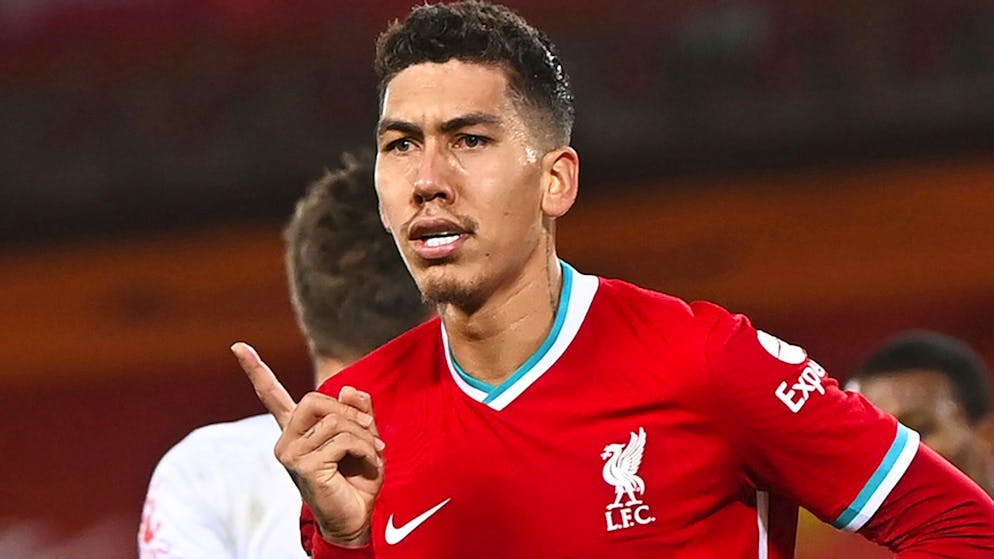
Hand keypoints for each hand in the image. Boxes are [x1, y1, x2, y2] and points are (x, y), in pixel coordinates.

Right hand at [231, 342, 383, 545]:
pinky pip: (342, 439)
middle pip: (315, 398)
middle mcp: (286, 440)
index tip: (238, 346)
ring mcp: (291, 454)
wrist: (355, 518)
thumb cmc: (356, 479)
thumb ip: (357, 411)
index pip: (271, 395)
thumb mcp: (363, 438)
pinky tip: (370, 462)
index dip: (255, 369)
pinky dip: (366, 447)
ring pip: (334, 420)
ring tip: (374, 452)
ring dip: (364, 434)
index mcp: (296, 430)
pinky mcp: (304, 466)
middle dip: (349, 410)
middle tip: (371, 430)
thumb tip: (348, 388)